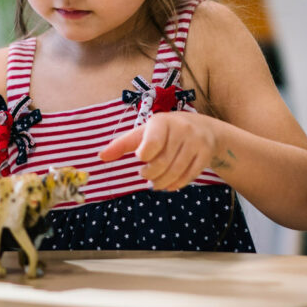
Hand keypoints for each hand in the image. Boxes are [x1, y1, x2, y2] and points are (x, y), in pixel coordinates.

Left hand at [99, 112, 220, 190]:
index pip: (153, 142)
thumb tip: (100, 157)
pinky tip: (168, 185)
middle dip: (151, 174)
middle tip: (145, 176)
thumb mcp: (144, 133)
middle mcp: (181, 129)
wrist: (204, 128)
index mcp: (162, 121)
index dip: (144, 154)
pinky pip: (190, 175)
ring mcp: (196, 141)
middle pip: (163, 162)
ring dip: (162, 182)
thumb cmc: (164, 131)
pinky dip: (177, 184)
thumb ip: (122, 145)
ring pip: (176, 171)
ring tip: (154, 184)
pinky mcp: (206, 154)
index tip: (140, 158)